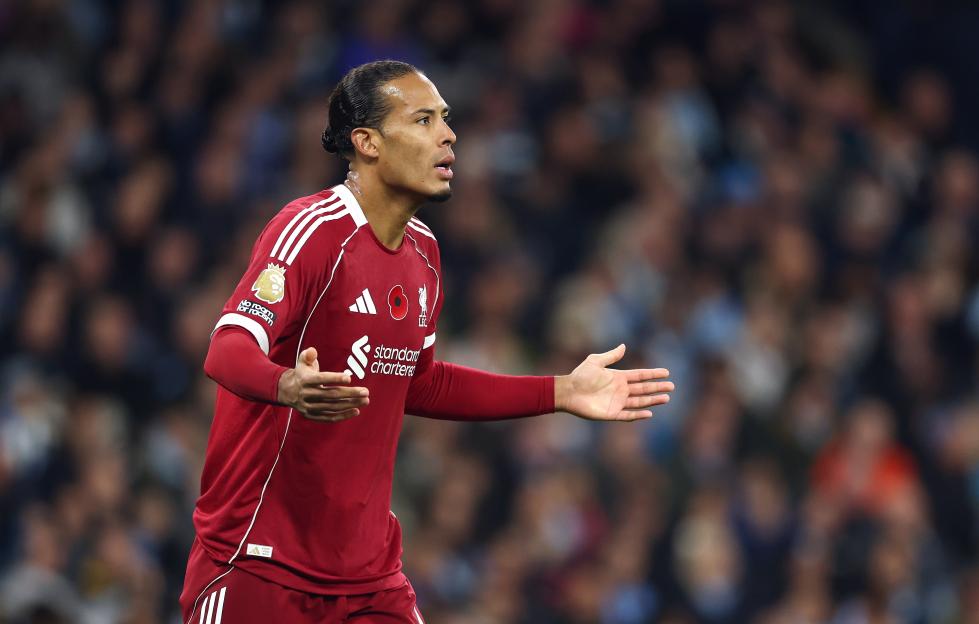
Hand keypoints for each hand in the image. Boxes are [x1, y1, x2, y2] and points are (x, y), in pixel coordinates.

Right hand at [277, 347, 368, 421]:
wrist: (287, 391)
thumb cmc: (302, 373)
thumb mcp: (302, 361)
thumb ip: (308, 355)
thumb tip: (313, 351)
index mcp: (305, 380)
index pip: (321, 379)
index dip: (335, 378)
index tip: (349, 378)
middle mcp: (306, 394)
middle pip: (331, 395)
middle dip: (350, 393)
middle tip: (365, 392)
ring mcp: (309, 407)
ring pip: (332, 407)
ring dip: (350, 405)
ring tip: (365, 401)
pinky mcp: (312, 416)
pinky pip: (329, 418)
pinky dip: (343, 416)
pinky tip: (356, 411)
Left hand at [555, 344, 672, 420]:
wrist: (568, 392)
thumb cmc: (580, 376)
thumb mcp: (595, 361)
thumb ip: (611, 356)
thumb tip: (624, 346)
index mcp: (618, 377)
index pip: (640, 375)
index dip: (653, 374)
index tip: (666, 372)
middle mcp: (620, 390)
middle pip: (643, 388)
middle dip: (657, 387)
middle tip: (672, 386)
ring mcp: (617, 402)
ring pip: (639, 402)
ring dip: (652, 400)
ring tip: (666, 398)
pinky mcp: (611, 414)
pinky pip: (628, 415)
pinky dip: (638, 415)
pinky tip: (649, 413)